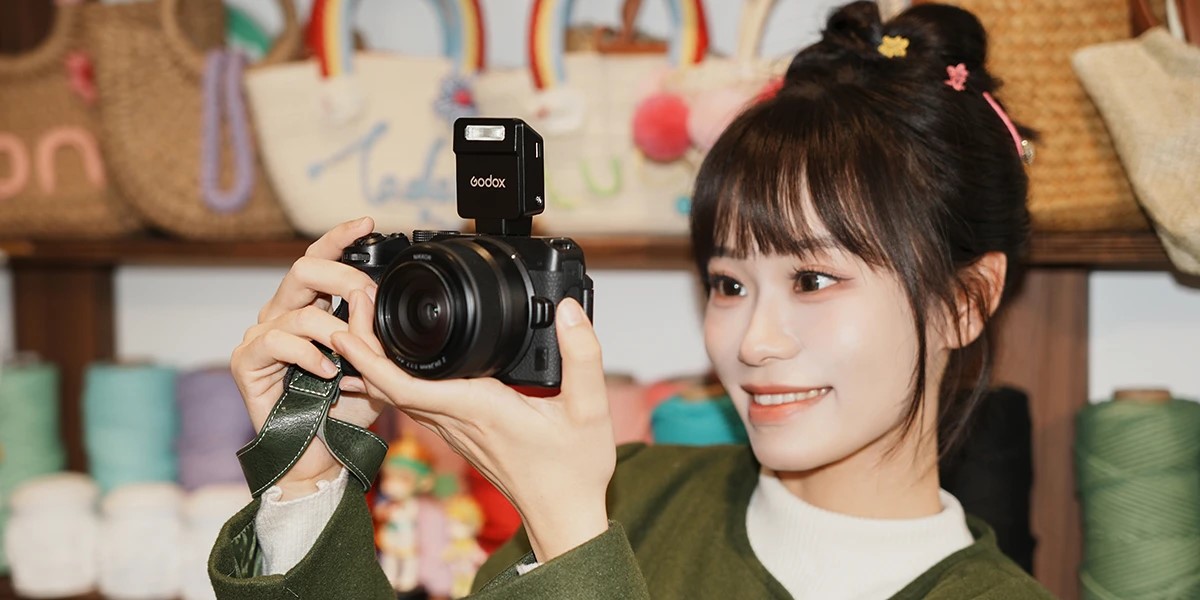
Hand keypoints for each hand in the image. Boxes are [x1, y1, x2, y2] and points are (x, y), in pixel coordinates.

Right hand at [230, 217, 383, 498]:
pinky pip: (280, 341)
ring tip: (354, 357)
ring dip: (337, 331)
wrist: (320, 455)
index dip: (339, 237)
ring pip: (301, 310)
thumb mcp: (371, 365)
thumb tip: (375, 300)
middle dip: (343, 276)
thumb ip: (373, 333)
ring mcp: (260, 335)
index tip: (368, 224)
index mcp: (307, 308)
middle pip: (304, 268)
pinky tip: (329, 373)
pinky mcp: (247, 361)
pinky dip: (311, 355)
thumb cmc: (344, 411)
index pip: (319, 260)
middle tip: (367, 295)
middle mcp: (280, 315)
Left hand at [331, 292, 614, 561]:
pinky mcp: (461, 434)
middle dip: (363, 347)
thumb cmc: (575, 470)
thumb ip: (581, 355)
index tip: (347, 329)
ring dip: (375, 362)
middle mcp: (458, 420)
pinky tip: (396, 358)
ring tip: (363, 323)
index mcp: (480, 409)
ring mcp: (456, 430)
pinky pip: (415, 404)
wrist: (566, 514)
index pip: (406, 386)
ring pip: (399, 395)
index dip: (370, 359)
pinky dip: (395, 378)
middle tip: (350, 305)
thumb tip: (567, 309)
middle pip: (390, 385)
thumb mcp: (590, 409)